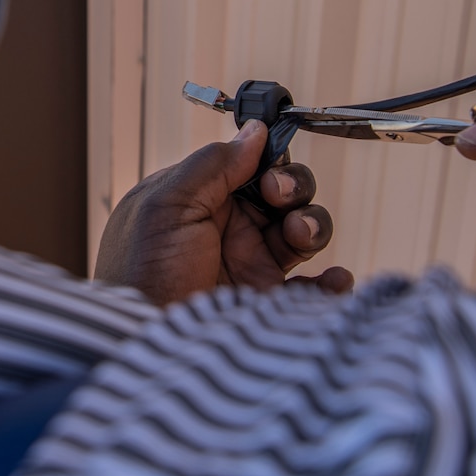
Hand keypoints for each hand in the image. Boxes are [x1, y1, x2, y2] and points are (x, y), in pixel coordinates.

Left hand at [95, 120, 353, 305]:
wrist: (146, 342)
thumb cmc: (143, 274)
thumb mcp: (165, 206)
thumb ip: (212, 165)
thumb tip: (253, 133)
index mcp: (200, 200)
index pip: (249, 167)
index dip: (268, 163)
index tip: (269, 173)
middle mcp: (227, 229)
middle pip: (282, 194)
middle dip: (293, 189)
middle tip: (279, 198)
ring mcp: (250, 265)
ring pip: (301, 232)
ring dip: (313, 224)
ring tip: (300, 234)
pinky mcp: (267, 302)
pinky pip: (311, 288)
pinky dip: (331, 282)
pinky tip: (333, 279)